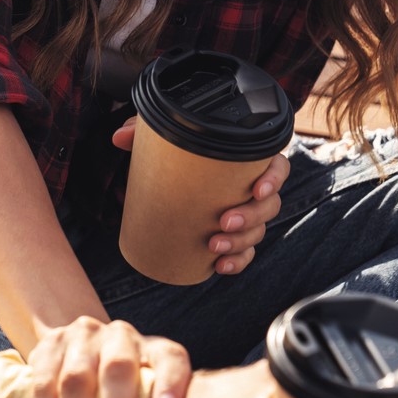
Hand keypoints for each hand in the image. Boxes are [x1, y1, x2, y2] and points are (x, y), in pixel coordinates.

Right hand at [29, 317, 191, 397]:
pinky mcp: (50, 343)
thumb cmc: (131, 391)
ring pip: (76, 379)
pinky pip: (44, 383)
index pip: (171, 359)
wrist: (83, 351)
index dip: (171, 383)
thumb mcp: (154, 396)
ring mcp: (82, 336)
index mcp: (154, 348)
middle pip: (118, 371)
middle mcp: (120, 335)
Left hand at [111, 120, 289, 274]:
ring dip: (241, 242)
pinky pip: (245, 253)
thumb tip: (119, 137)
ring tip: (214, 246)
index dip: (274, 178)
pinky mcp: (235, 238)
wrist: (172, 180)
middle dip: (251, 217)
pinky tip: (219, 266)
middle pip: (270, 205)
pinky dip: (236, 262)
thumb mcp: (164, 140)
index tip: (257, 189)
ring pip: (259, 231)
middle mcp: (253, 190)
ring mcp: (247, 216)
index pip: (277, 166)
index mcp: (247, 162)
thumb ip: (145, 131)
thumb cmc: (179, 155)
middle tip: (223, 221)